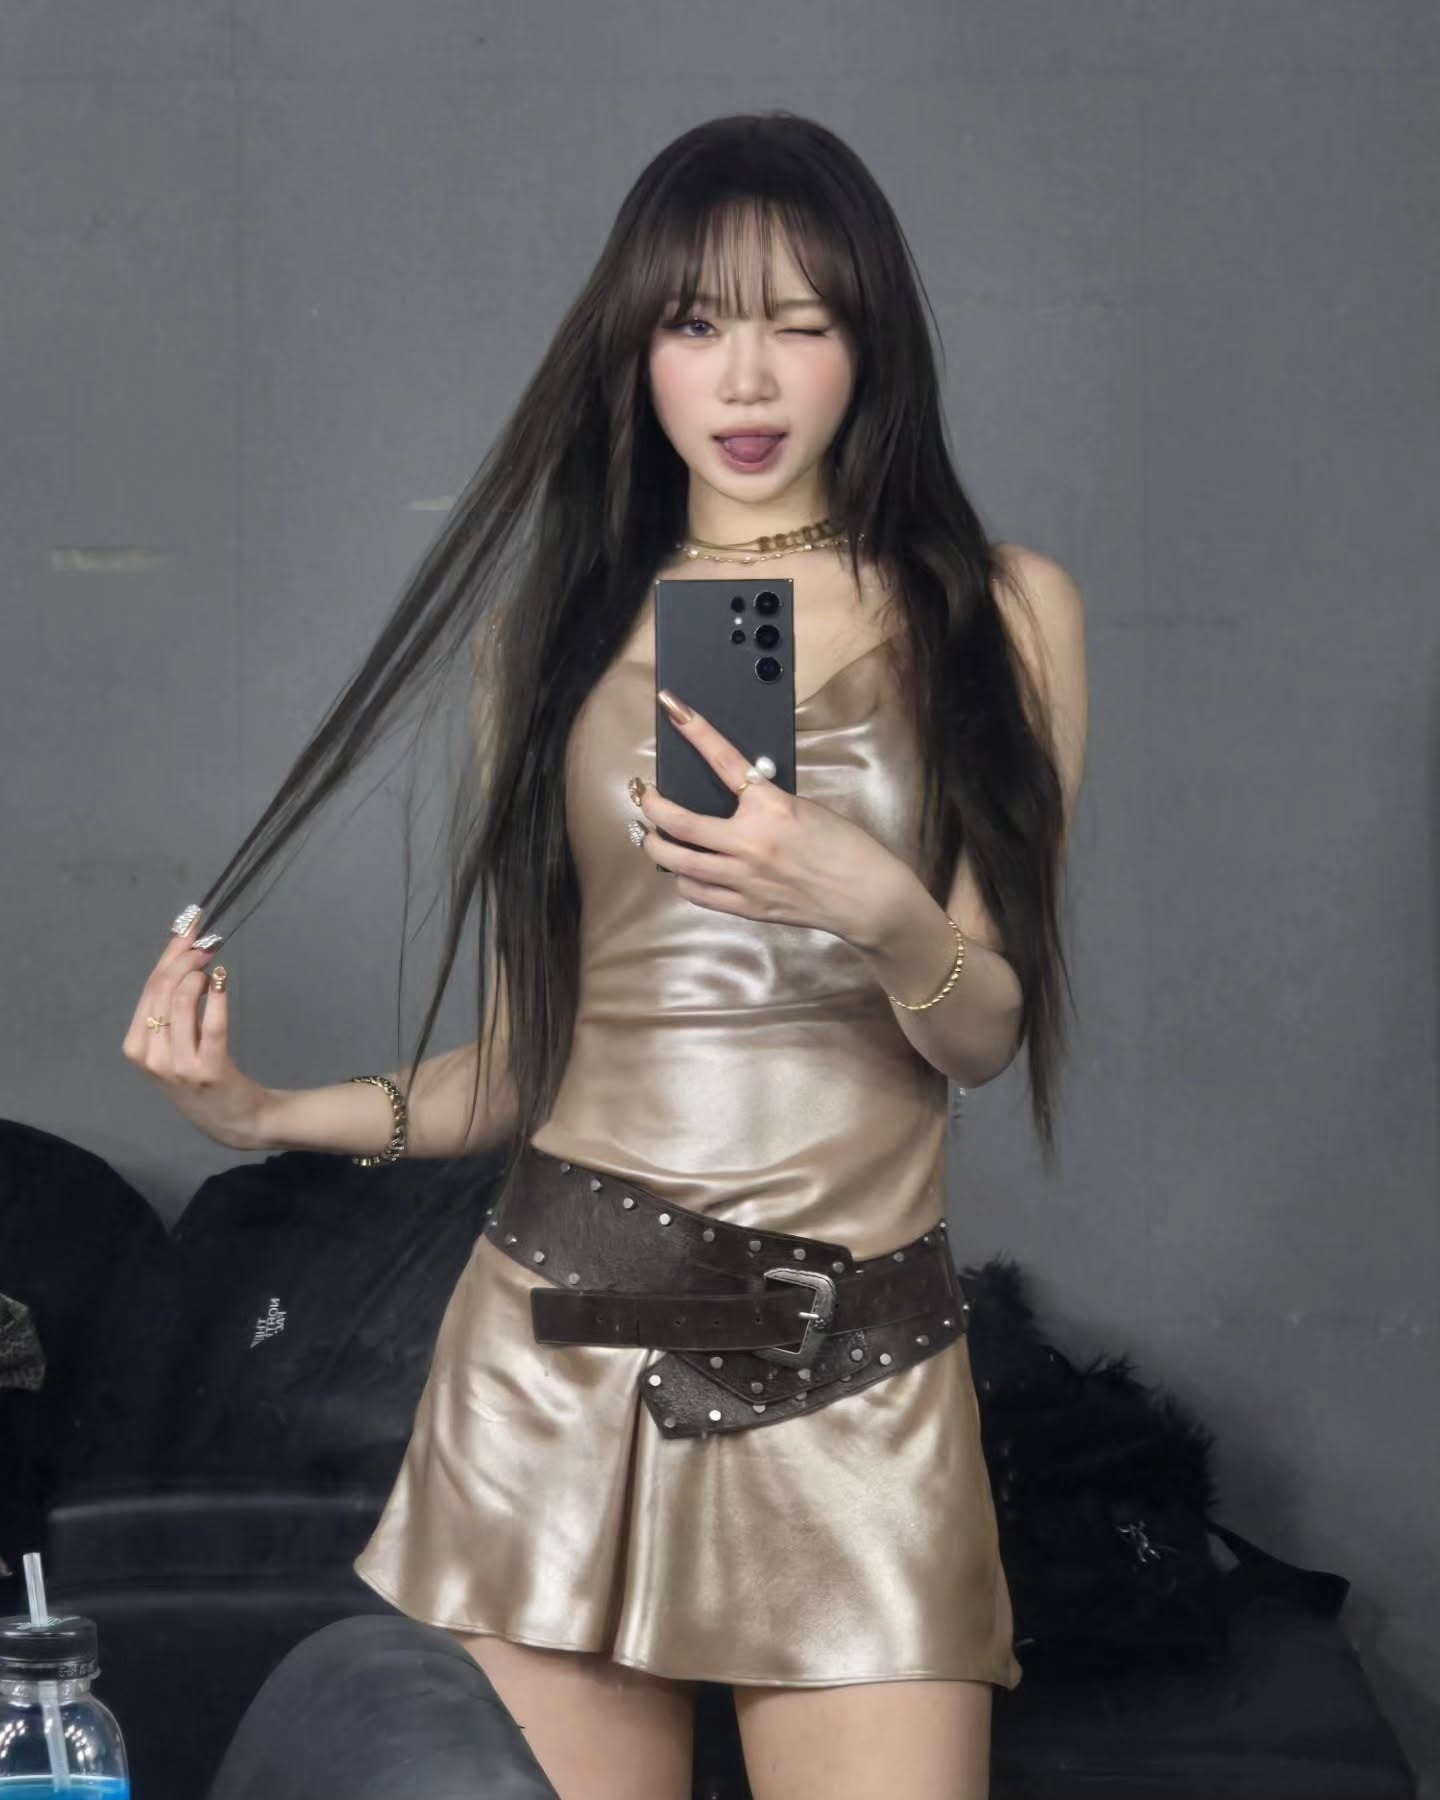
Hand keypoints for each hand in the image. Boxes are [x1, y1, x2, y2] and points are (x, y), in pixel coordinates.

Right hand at [120, 908, 272, 1150]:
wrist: (234, 1120)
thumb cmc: (201, 1075)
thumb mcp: (175, 1042)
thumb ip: (173, 1003)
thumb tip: (181, 947)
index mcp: (136, 1048)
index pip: (149, 989)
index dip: (169, 954)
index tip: (189, 928)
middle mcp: (151, 1057)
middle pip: (162, 991)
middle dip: (185, 958)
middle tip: (208, 944)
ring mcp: (178, 1066)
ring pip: (181, 1002)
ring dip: (199, 975)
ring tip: (214, 967)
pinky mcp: (209, 1071)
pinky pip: (211, 1024)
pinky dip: (216, 997)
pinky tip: (222, 981)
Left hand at [635, 692, 912, 942]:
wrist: (867, 896)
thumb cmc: (845, 847)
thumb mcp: (805, 809)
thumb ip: (764, 804)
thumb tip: (731, 799)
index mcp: (771, 807)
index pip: (723, 759)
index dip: (694, 729)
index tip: (672, 706)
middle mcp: (750, 842)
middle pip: (678, 822)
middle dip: (652, 805)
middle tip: (645, 795)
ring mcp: (744, 878)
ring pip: (676, 862)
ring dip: (656, 846)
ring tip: (653, 836)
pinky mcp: (745, 906)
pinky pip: (696, 893)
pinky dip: (685, 878)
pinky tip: (687, 870)